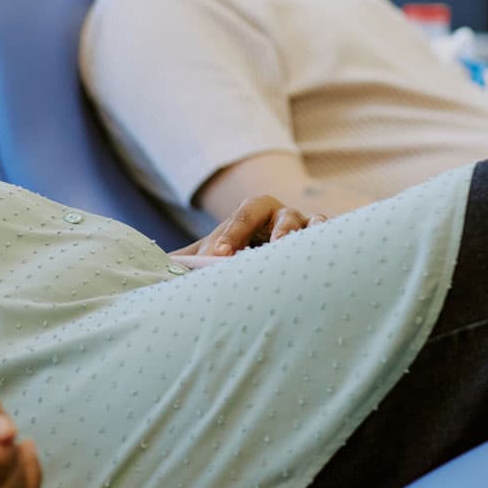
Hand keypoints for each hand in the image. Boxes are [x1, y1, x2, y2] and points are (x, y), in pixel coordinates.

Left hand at [174, 194, 324, 257]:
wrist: (269, 272)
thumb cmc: (235, 258)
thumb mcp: (212, 255)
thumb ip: (188, 260)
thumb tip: (153, 267)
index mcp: (254, 214)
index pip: (245, 215)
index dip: (233, 233)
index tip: (218, 256)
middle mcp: (284, 218)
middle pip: (284, 216)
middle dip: (276, 232)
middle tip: (269, 251)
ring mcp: (309, 232)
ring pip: (314, 227)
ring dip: (309, 239)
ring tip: (301, 256)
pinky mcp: (328, 249)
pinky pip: (335, 244)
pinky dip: (333, 249)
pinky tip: (326, 267)